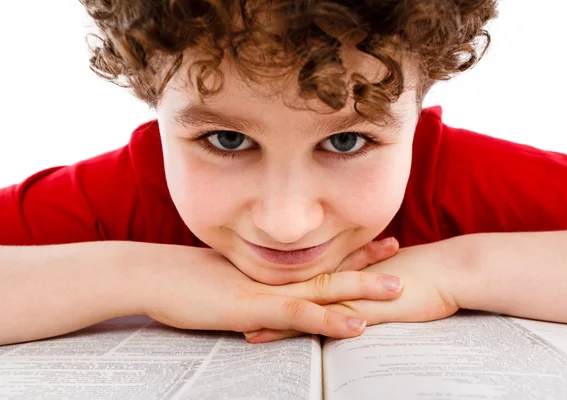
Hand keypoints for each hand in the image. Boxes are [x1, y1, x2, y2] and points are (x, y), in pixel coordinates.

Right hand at [137, 238, 402, 338]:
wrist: (152, 275)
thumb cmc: (183, 279)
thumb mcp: (224, 280)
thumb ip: (248, 284)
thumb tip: (261, 290)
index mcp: (271, 270)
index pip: (319, 258)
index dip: (350, 250)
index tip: (377, 241)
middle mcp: (275, 277)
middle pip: (329, 266)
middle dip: (366, 259)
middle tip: (398, 247)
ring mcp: (267, 291)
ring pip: (323, 289)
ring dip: (362, 288)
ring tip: (398, 288)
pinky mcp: (254, 309)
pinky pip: (299, 316)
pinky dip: (329, 320)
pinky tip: (356, 325)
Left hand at [246, 240, 459, 342]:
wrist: (449, 271)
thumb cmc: (424, 275)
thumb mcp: (388, 278)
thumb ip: (369, 282)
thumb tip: (359, 295)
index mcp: (346, 272)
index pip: (306, 279)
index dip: (278, 284)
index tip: (252, 287)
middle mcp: (341, 281)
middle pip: (294, 291)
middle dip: (264, 298)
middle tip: (233, 305)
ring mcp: (347, 295)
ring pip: (300, 306)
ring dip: (270, 316)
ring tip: (242, 325)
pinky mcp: (359, 311)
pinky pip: (319, 322)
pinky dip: (293, 329)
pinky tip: (272, 336)